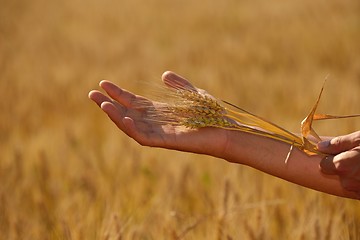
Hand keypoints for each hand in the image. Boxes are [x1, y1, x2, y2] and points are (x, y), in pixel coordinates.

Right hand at [88, 71, 229, 156]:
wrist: (225, 131)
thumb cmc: (212, 114)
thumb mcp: (193, 94)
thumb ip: (179, 85)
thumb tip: (164, 74)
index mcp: (160, 112)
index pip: (134, 102)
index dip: (118, 94)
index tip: (103, 83)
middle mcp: (156, 124)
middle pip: (127, 113)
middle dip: (109, 104)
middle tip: (91, 94)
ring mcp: (160, 134)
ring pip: (131, 126)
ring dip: (116, 116)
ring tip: (102, 105)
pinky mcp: (167, 142)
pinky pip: (144, 137)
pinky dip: (132, 128)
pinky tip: (123, 117)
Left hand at [318, 131, 359, 193]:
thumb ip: (339, 143)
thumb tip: (320, 146)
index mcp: (342, 166)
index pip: (323, 165)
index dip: (329, 158)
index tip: (337, 154)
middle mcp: (348, 182)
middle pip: (336, 175)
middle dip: (342, 167)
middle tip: (354, 158)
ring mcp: (358, 191)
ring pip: (348, 183)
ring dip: (353, 176)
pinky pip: (358, 189)